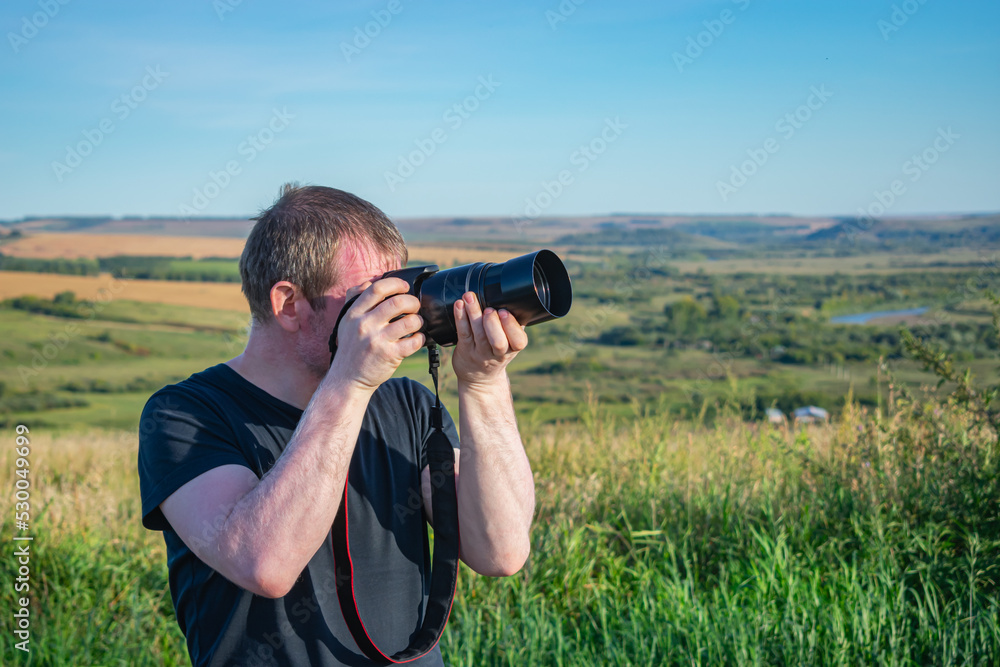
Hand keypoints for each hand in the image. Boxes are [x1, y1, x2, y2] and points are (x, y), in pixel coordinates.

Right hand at [330, 277, 425, 391]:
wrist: (347, 378)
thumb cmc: (351, 348)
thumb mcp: (346, 322)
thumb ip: (355, 300)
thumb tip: (371, 281)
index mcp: (354, 313)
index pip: (377, 289)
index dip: (396, 284)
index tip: (405, 287)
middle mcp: (365, 325)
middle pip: (398, 302)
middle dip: (412, 302)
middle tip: (415, 306)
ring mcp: (377, 340)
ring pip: (409, 321)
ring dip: (419, 320)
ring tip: (417, 323)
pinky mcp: (389, 355)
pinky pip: (414, 341)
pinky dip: (420, 338)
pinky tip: (417, 338)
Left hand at [451, 292, 527, 388]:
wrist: (480, 379)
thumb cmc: (496, 353)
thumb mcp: (510, 344)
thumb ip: (514, 326)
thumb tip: (516, 299)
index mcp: (512, 349)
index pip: (518, 341)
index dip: (511, 327)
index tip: (504, 312)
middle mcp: (497, 353)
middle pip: (498, 341)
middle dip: (493, 323)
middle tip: (488, 309)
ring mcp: (480, 353)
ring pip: (478, 334)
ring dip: (473, 313)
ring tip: (469, 297)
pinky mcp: (465, 350)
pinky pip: (463, 333)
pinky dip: (460, 318)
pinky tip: (459, 305)